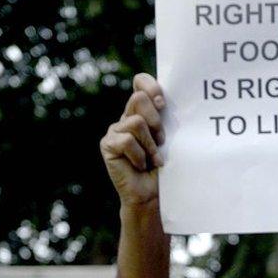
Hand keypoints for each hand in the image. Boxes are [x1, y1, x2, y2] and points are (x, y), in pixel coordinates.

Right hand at [100, 73, 165, 207]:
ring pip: (136, 122)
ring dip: (150, 144)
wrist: (153, 195)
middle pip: (138, 98)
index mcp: (142, 111)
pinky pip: (127, 141)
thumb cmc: (166, 168)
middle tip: (162, 141)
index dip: (150, 86)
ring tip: (153, 159)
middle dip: (155, 121)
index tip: (163, 104)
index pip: (140, 82)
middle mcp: (127, 117)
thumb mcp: (169, 138)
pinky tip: (141, 166)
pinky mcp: (108, 144)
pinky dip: (139, 156)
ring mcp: (115, 130)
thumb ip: (164, 118)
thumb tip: (163, 101)